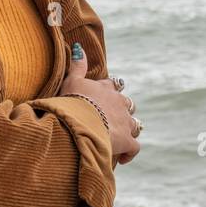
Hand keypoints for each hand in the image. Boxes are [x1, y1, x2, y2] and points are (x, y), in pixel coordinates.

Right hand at [64, 44, 139, 165]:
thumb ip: (77, 66)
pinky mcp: (126, 140)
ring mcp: (125, 121)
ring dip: (127, 130)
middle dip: (122, 110)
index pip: (113, 86)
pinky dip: (130, 152)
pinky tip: (123, 158)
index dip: (111, 91)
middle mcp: (119, 103)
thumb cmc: (71, 102)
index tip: (106, 97)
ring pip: (134, 124)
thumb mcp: (71, 81)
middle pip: (127, 104)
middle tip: (112, 120)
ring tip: (117, 137)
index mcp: (105, 89)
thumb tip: (79, 47)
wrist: (78, 123)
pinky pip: (134, 147)